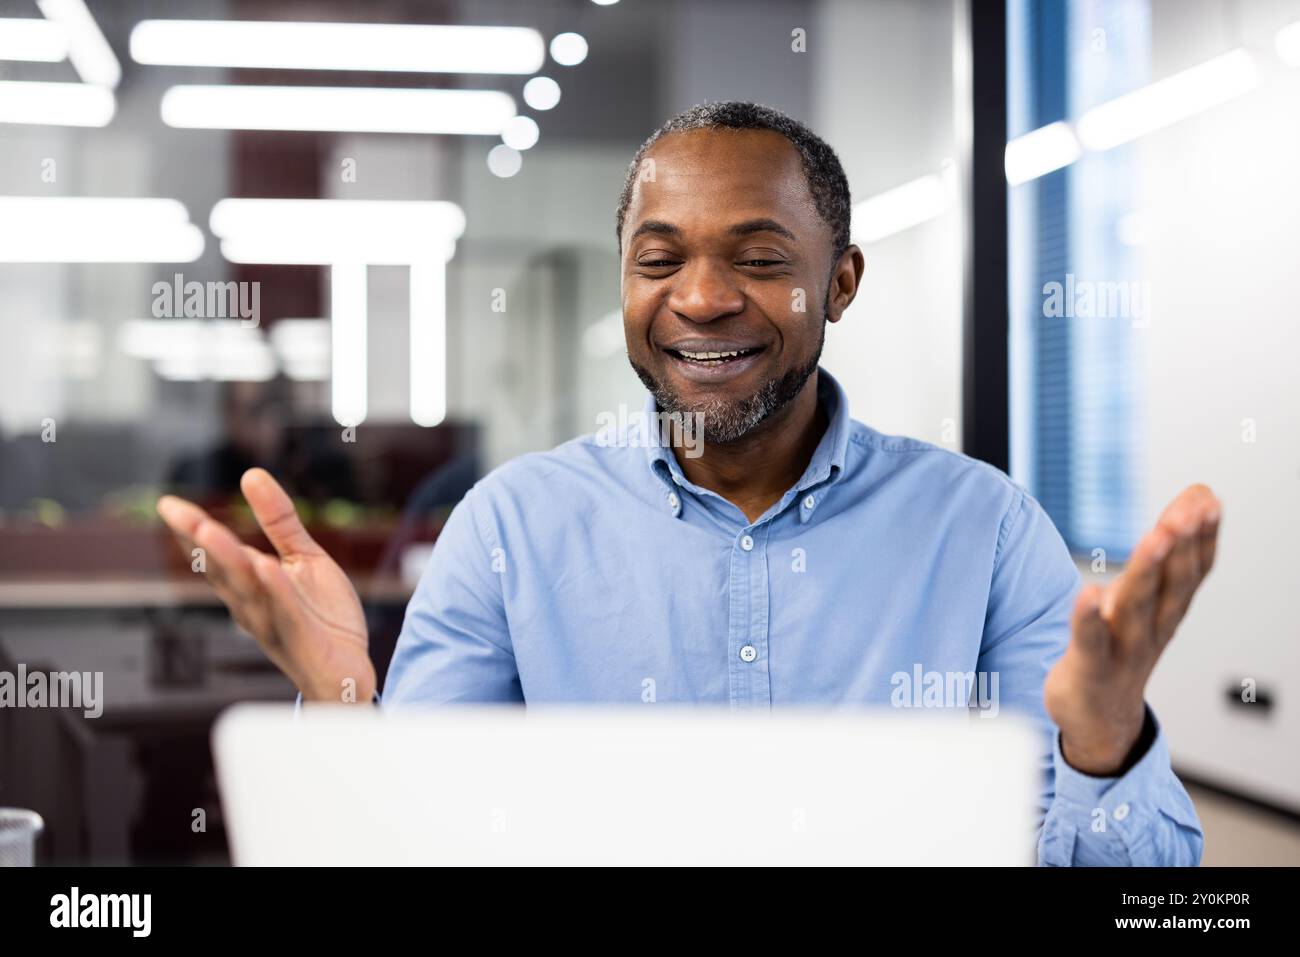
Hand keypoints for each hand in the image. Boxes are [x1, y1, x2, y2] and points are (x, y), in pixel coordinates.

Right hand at [156, 468, 374, 703]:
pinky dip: (274, 591)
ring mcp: (273, 623)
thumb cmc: (321, 618)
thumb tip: (251, 474)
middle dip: (201, 541)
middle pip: (222, 569)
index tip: (168, 504)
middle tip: (176, 513)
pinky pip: (285, 612)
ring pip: (247, 589)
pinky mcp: (299, 639)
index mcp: (249, 586)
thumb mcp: (303, 558)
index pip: (214, 555)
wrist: (348, 670)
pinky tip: (266, 568)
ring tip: (208, 531)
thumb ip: (279, 521)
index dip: (191, 531)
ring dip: (228, 561)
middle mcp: (252, 606)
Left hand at [1044, 484, 1219, 774]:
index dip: (1203, 534)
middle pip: (1173, 583)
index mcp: (1169, 609)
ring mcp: (1123, 648)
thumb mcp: (1153, 598)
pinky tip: (1089, 593)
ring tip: (1156, 535)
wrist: (1101, 718)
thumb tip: (1196, 498)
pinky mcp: (1090, 666)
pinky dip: (1090, 618)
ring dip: (1148, 569)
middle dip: (1183, 545)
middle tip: (1191, 510)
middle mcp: (1153, 627)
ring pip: (1138, 605)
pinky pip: (1090, 639)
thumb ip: (1170, 551)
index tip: (1207, 497)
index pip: (1194, 568)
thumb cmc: (1125, 646)